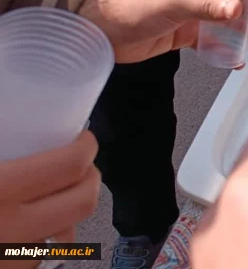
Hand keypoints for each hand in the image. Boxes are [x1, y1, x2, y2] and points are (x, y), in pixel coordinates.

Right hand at [0, 132, 100, 268]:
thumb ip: (7, 152)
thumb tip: (25, 140)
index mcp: (0, 190)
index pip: (70, 165)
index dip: (85, 147)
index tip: (82, 139)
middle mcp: (11, 230)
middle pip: (84, 201)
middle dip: (89, 179)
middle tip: (78, 165)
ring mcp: (14, 260)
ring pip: (66, 234)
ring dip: (67, 213)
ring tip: (51, 196)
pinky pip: (40, 257)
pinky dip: (40, 240)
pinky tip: (20, 228)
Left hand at [78, 0, 247, 63]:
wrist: (106, 33)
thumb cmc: (138, 8)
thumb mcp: (175, 6)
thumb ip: (208, 9)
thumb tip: (239, 10)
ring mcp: (189, 15)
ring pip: (222, 21)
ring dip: (239, 30)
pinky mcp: (182, 35)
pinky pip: (208, 41)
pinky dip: (222, 48)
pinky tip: (234, 59)